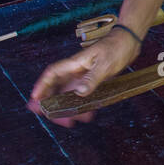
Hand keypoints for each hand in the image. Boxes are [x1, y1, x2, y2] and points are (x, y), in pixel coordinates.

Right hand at [27, 28, 141, 126]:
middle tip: (48, 115)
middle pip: (56, 86)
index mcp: (75, 63)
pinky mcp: (91, 81)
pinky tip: (84, 115)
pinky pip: (81, 95)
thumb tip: (79, 93)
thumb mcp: (105, 64)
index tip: (34, 98)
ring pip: (67, 93)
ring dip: (64, 106)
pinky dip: (80, 105)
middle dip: (49, 101)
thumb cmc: (116, 47)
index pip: (52, 73)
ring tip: (67, 122)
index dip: (41, 85)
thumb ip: (92, 79)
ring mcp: (83, 76)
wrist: (129, 42)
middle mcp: (75, 70)